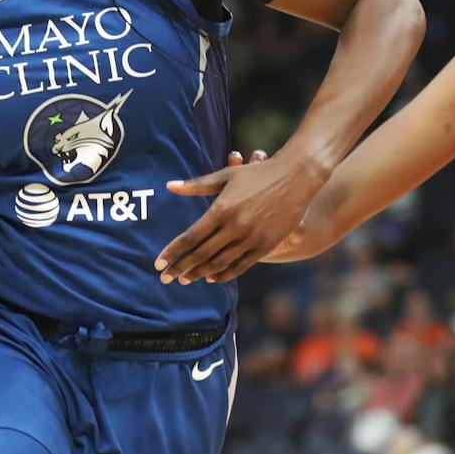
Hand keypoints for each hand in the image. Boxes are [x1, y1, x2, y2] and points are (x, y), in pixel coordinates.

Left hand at [157, 149, 322, 284]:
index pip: (191, 237)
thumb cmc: (258, 174)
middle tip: (166, 277)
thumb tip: (170, 186)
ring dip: (199, 273)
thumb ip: (196, 185)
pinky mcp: (265, 244)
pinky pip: (241, 265)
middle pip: (202, 254)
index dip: (173, 252)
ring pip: (219, 263)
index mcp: (222, 209)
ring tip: (184, 279)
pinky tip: (210, 278)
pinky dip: (224, 274)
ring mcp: (251, 238)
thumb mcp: (226, 176)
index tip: (158, 263)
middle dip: (181, 267)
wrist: (296, 177)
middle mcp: (235, 226)